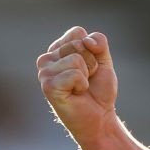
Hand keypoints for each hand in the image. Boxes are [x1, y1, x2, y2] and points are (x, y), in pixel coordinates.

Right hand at [36, 26, 117, 146]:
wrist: (100, 117)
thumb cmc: (99, 90)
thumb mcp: (104, 61)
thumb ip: (99, 43)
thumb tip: (86, 40)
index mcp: (57, 50)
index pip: (78, 33)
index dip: (93, 50)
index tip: (90, 67)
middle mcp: (47, 59)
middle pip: (78, 44)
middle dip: (91, 63)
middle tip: (86, 80)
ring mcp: (44, 73)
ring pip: (76, 59)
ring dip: (87, 75)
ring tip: (81, 88)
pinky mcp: (48, 86)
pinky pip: (74, 74)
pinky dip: (82, 84)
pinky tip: (76, 94)